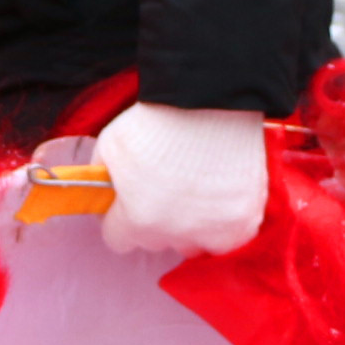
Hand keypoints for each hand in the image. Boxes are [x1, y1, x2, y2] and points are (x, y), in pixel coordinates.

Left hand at [95, 103, 268, 259]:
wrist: (211, 102)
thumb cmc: (158, 121)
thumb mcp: (110, 144)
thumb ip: (101, 178)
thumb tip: (103, 194)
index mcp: (137, 220)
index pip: (118, 239)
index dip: (120, 218)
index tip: (129, 202)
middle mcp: (174, 234)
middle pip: (156, 241)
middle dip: (155, 219)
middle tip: (165, 185)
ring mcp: (212, 231)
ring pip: (193, 242)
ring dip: (190, 224)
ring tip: (195, 188)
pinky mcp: (243, 223)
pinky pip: (228, 236)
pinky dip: (223, 220)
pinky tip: (220, 194)